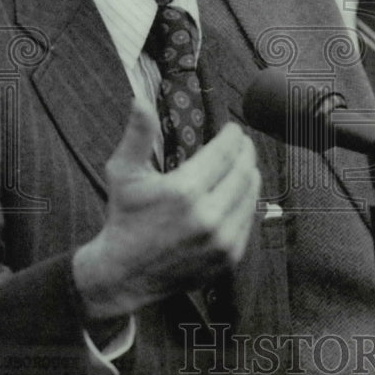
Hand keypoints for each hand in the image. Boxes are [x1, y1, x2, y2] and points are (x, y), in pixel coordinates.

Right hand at [73, 98, 260, 318]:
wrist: (126, 274)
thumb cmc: (124, 217)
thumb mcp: (124, 173)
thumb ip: (137, 136)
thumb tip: (140, 100)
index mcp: (184, 190)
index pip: (224, 152)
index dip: (233, 136)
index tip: (233, 128)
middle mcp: (208, 215)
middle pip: (243, 171)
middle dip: (246, 152)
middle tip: (242, 143)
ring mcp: (222, 239)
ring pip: (251, 195)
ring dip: (251, 174)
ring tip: (244, 164)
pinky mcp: (230, 257)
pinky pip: (248, 220)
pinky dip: (247, 201)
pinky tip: (239, 192)